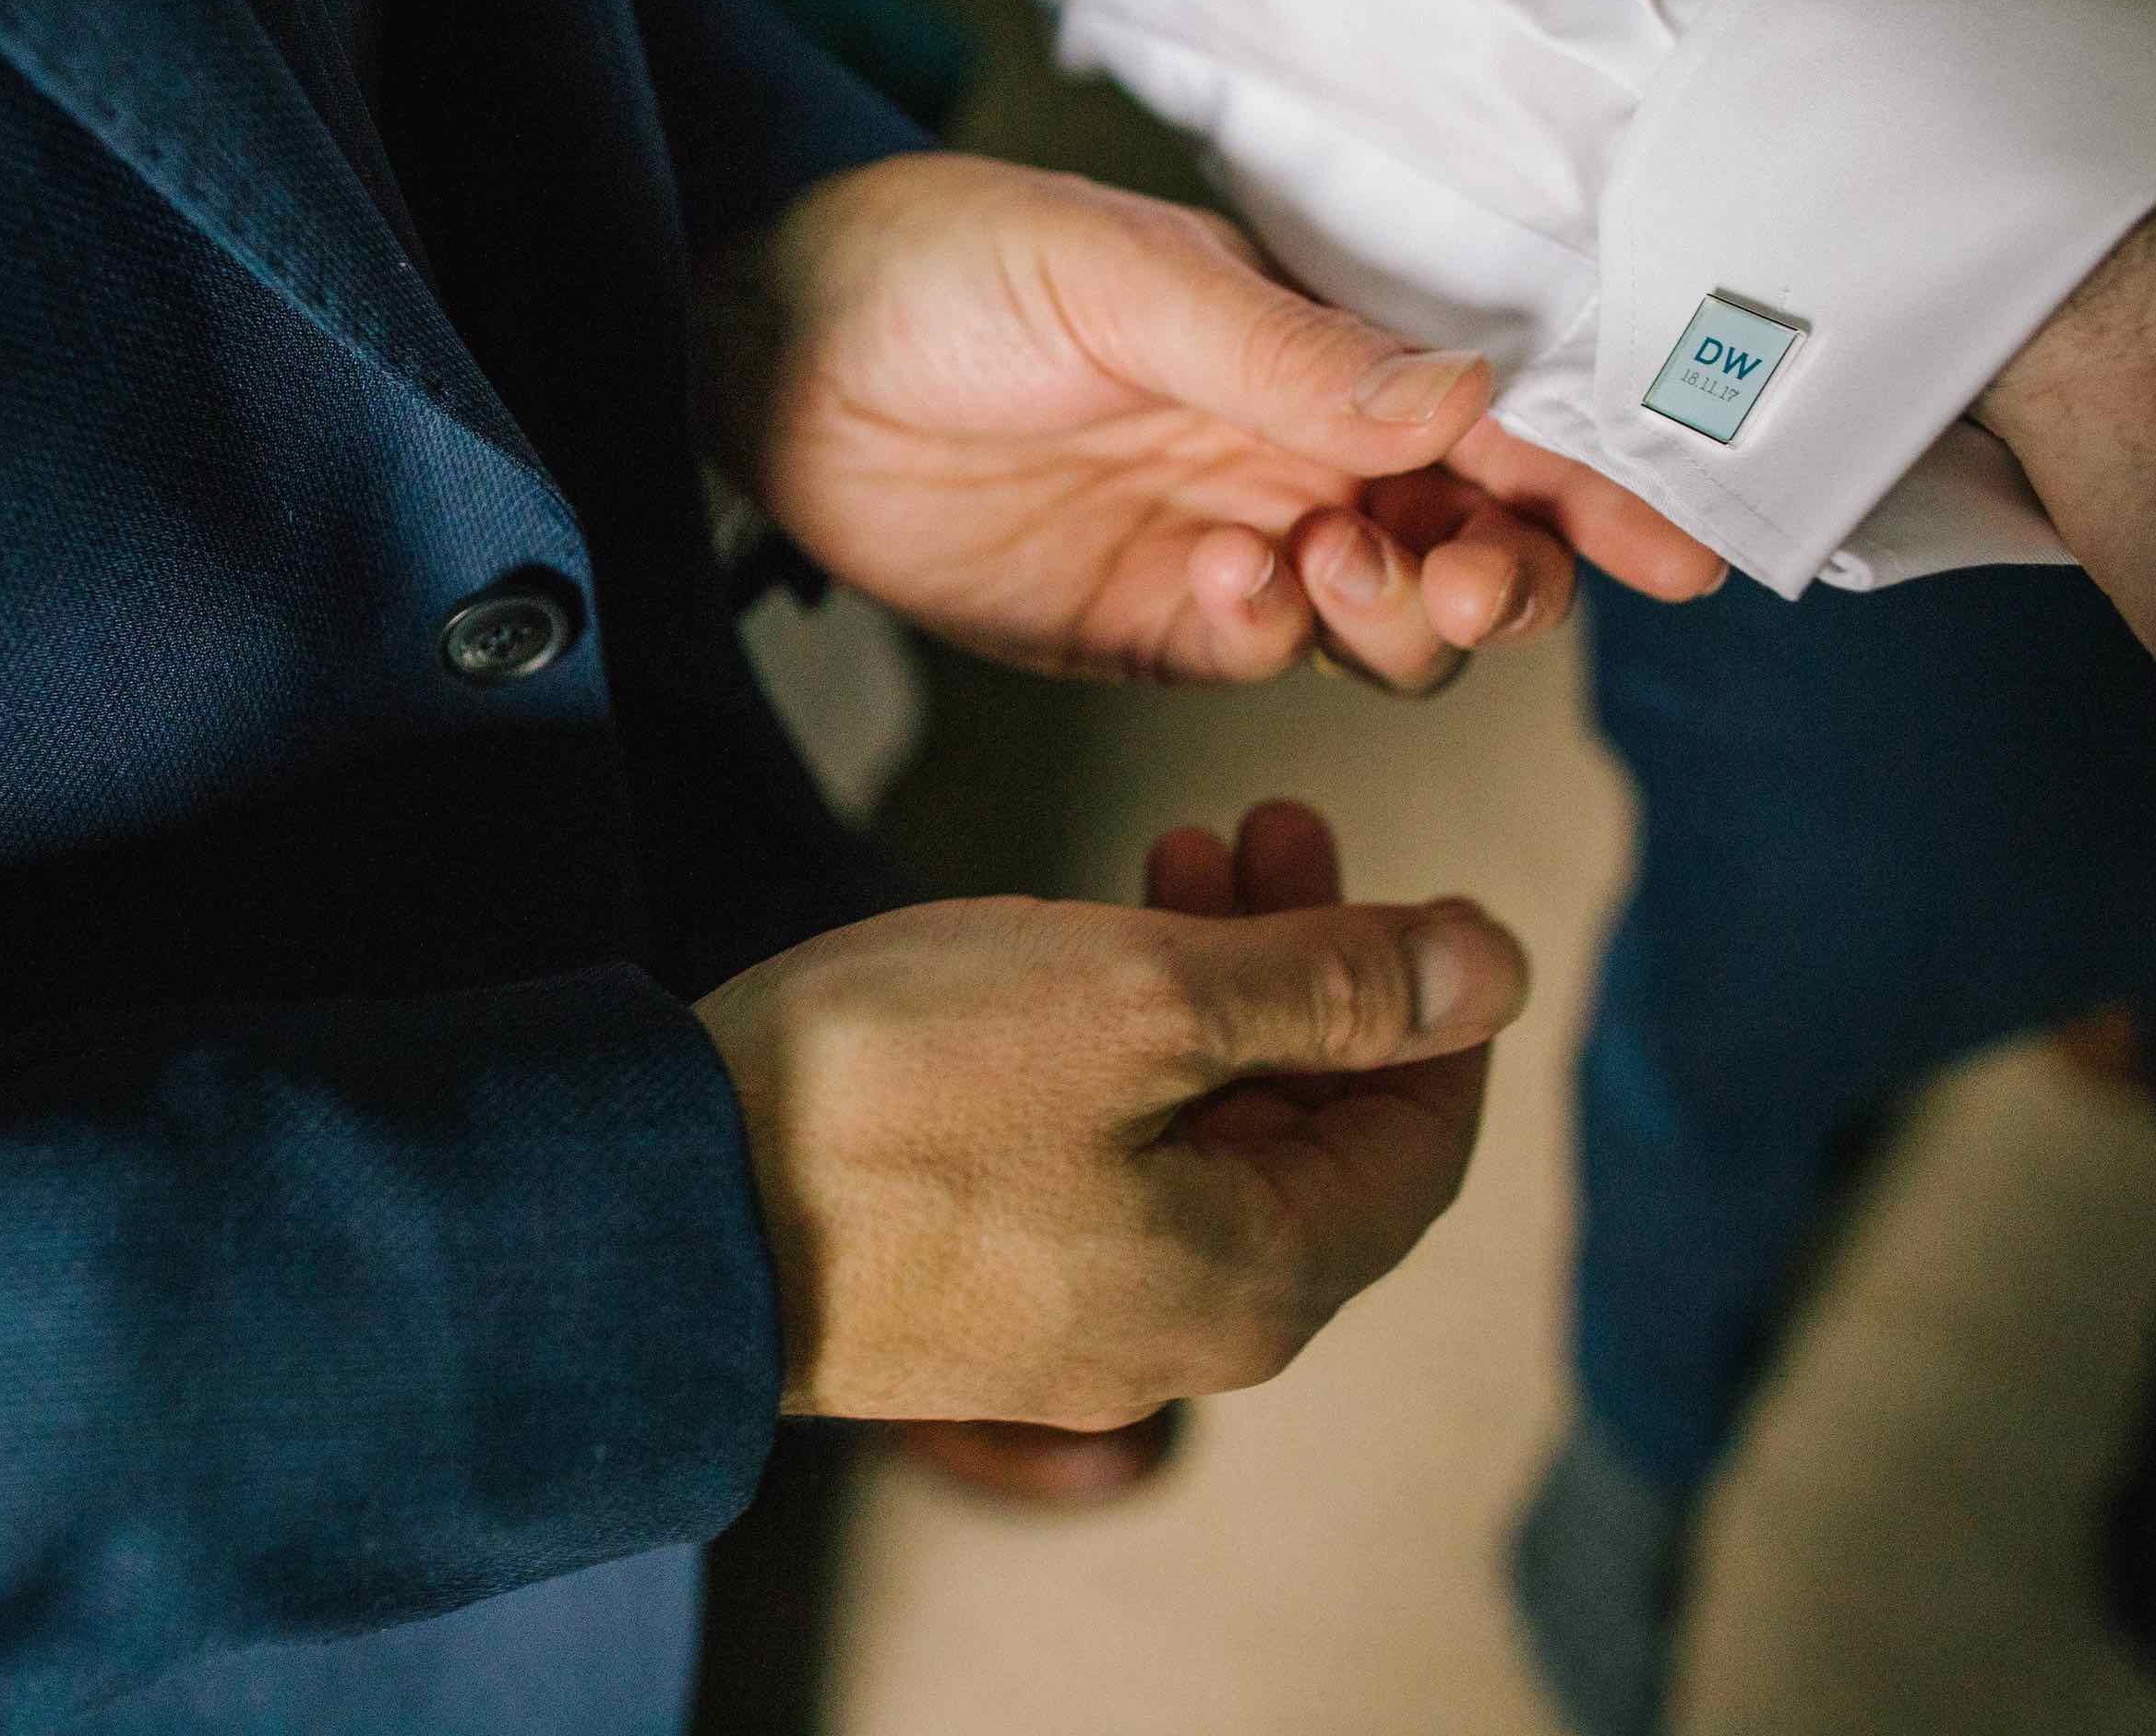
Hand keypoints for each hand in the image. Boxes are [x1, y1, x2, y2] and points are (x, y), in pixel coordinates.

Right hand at [695, 806, 1522, 1424]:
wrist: (657, 1208)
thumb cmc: (897, 1093)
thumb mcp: (1141, 997)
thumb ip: (1331, 985)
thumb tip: (1497, 971)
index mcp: (1260, 1276)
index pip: (1423, 1142)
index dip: (1430, 1000)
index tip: (1380, 870)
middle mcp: (1187, 1330)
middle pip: (1315, 1137)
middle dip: (1313, 970)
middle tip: (1266, 826)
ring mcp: (1076, 1325)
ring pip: (1208, 1143)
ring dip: (1216, 996)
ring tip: (1171, 859)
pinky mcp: (980, 1298)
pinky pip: (1108, 1172)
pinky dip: (1125, 1059)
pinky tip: (1068, 963)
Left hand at [697, 154, 1721, 687]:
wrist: (765, 358)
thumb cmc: (935, 264)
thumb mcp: (1111, 280)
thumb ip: (1283, 353)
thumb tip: (1464, 395)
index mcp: (1319, 342)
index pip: (1500, 414)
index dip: (1601, 476)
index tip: (1683, 535)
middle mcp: (1300, 448)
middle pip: (1479, 540)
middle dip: (1509, 571)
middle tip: (1459, 569)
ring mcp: (1233, 542)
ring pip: (1393, 624)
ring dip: (1404, 616)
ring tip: (1327, 568)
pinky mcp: (1151, 623)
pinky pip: (1265, 658)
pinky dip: (1273, 638)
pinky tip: (1223, 588)